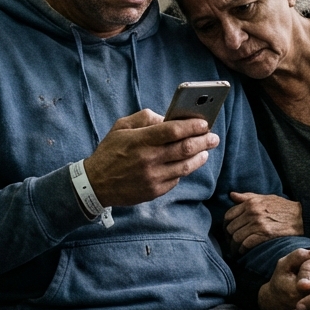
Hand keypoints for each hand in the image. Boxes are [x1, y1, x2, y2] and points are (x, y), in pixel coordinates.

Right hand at [83, 109, 218, 207]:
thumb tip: (167, 118)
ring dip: (200, 157)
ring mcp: (153, 177)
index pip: (173, 130)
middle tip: (213, 137)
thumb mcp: (121, 127)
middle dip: (204, 141)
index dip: (192, 126)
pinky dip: (184, 170)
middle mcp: (148, 159)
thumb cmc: (109, 152)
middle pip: (185, 148)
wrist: (96, 184)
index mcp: (140, 140)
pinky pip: (176, 179)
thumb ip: (144, 118)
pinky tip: (187, 163)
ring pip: (186, 166)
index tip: (204, 123)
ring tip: (205, 150)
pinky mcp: (154, 191)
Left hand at [225, 192, 303, 251]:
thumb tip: (232, 195)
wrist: (302, 217)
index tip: (228, 232)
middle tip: (232, 243)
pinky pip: (246, 244)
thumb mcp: (265, 197)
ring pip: (237, 237)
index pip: (229, 215)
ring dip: (235, 245)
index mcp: (250, 203)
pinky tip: (244, 251)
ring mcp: (258, 223)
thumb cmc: (283, 207)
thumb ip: (247, 197)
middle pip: (231, 227)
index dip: (226, 225)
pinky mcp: (265, 234)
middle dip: (229, 237)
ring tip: (236, 249)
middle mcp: (252, 212)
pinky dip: (243, 249)